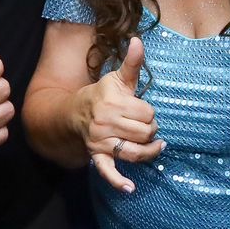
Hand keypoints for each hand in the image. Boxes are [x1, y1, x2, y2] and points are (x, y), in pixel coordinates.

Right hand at [80, 38, 163, 193]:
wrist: (73, 113)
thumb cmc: (101, 95)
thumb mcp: (117, 79)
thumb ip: (132, 63)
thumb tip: (139, 40)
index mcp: (113, 102)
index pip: (147, 113)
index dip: (149, 113)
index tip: (142, 111)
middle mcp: (106, 122)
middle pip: (145, 133)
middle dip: (150, 130)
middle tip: (144, 126)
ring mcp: (101, 141)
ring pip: (135, 152)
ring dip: (149, 152)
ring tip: (156, 147)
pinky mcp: (97, 156)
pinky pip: (108, 171)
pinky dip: (118, 181)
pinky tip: (130, 188)